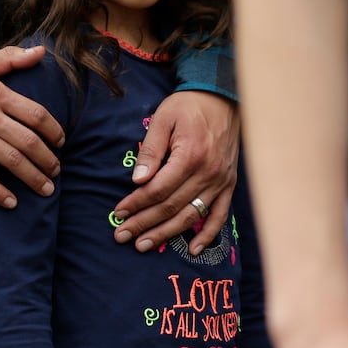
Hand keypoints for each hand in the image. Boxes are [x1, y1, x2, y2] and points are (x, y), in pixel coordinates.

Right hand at [0, 46, 63, 208]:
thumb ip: (10, 59)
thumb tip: (41, 52)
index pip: (36, 114)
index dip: (54, 131)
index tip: (61, 142)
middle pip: (28, 141)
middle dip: (48, 160)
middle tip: (57, 171)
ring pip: (10, 160)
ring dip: (32, 178)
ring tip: (46, 189)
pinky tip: (11, 203)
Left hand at [113, 90, 237, 254]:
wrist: (223, 98)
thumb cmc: (189, 106)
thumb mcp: (163, 119)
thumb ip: (151, 151)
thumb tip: (138, 181)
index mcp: (190, 156)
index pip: (158, 190)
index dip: (136, 204)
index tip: (118, 213)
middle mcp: (208, 173)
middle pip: (171, 207)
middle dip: (144, 223)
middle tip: (122, 236)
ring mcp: (221, 181)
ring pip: (191, 216)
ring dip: (167, 233)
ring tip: (144, 245)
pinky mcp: (229, 184)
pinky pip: (219, 215)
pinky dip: (208, 235)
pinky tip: (192, 249)